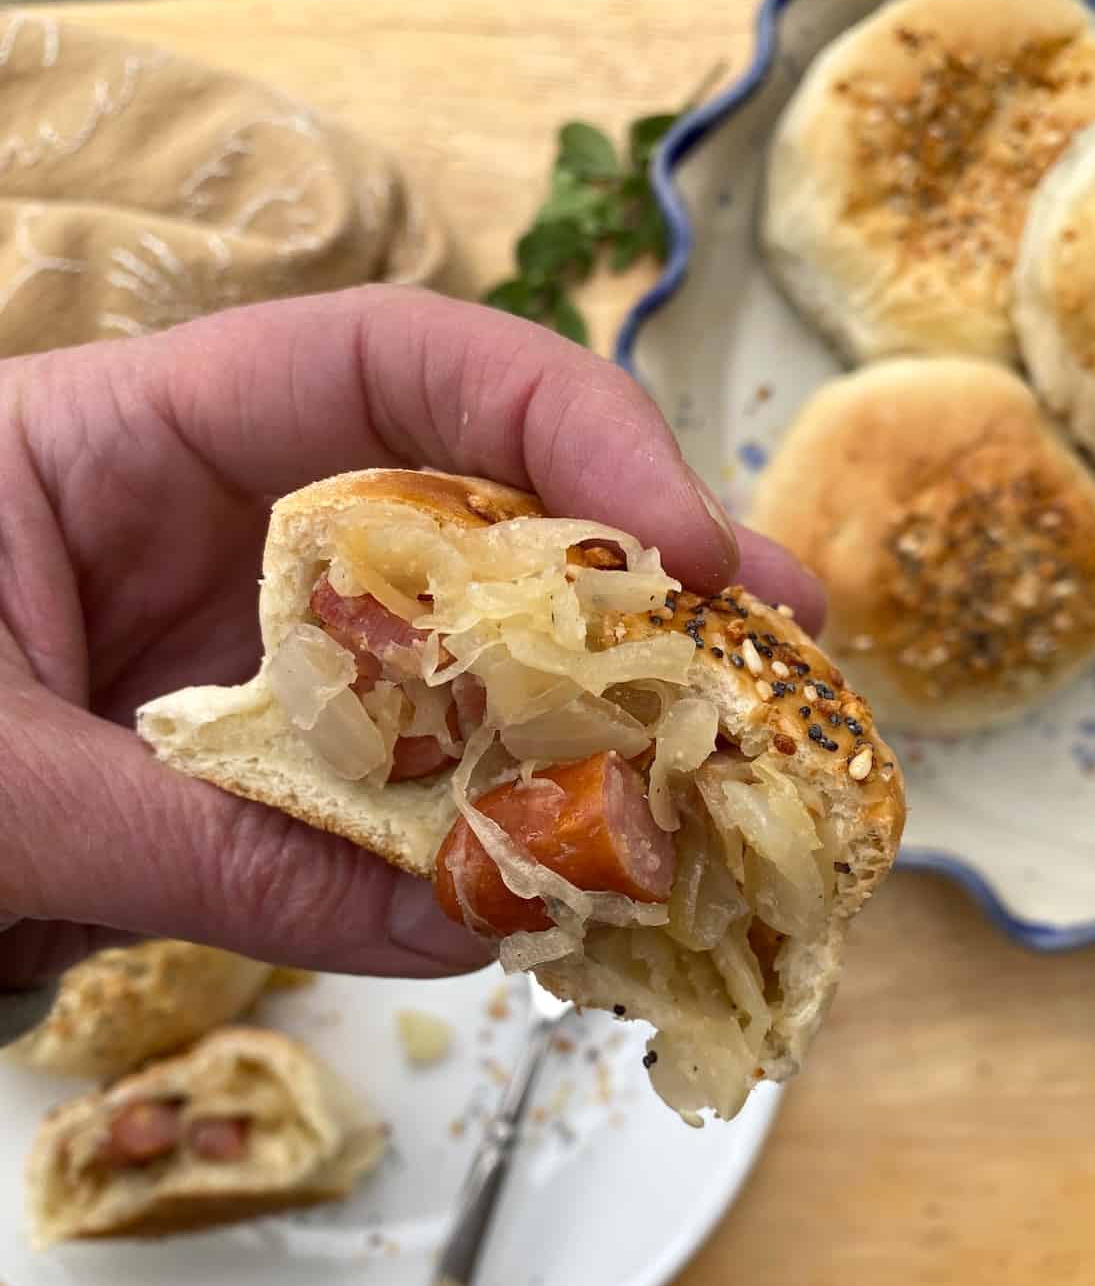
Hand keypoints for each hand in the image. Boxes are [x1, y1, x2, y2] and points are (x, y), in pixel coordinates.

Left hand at [0, 285, 822, 987]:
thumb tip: (448, 924)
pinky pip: (401, 776)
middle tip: (771, 637)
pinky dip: (490, 820)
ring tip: (725, 758)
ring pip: (455, 649)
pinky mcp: (254, 760)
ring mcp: (247, 650)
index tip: (671, 539)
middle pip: (467, 498)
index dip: (558, 422)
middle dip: (631, 561)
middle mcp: (220, 529)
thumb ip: (203, 847)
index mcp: (132, 441)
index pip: (390, 361)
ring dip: (590, 704)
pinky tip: (579, 861)